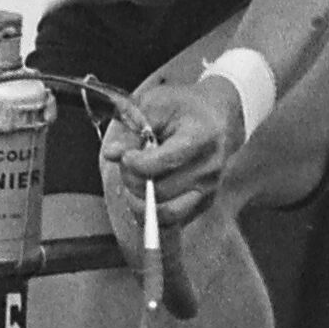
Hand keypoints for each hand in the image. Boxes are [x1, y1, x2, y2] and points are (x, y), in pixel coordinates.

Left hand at [110, 50, 258, 224]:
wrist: (217, 117)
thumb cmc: (183, 108)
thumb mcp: (154, 105)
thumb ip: (131, 129)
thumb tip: (111, 154)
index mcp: (200, 137)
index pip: (164, 163)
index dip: (136, 164)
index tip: (126, 156)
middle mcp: (209, 168)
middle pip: (161, 191)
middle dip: (133, 181)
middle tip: (127, 166)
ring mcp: (209, 190)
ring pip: (166, 214)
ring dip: (140, 203)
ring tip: (134, 182)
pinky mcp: (204, 204)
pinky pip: (172, 222)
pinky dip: (151, 214)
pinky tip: (144, 193)